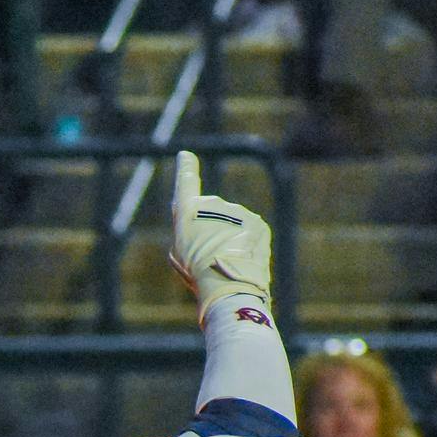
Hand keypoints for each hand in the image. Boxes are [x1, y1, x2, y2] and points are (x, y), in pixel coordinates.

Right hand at [168, 151, 272, 310]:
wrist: (227, 281)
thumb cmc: (197, 271)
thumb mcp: (180, 252)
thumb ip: (188, 231)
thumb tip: (201, 226)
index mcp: (189, 210)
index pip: (186, 182)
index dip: (186, 168)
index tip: (186, 155)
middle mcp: (214, 204)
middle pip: (212, 216)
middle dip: (211, 231)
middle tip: (208, 256)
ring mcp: (238, 211)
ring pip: (233, 226)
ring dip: (229, 241)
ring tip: (226, 262)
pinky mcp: (257, 222)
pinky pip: (249, 233)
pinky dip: (246, 245)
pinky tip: (241, 260)